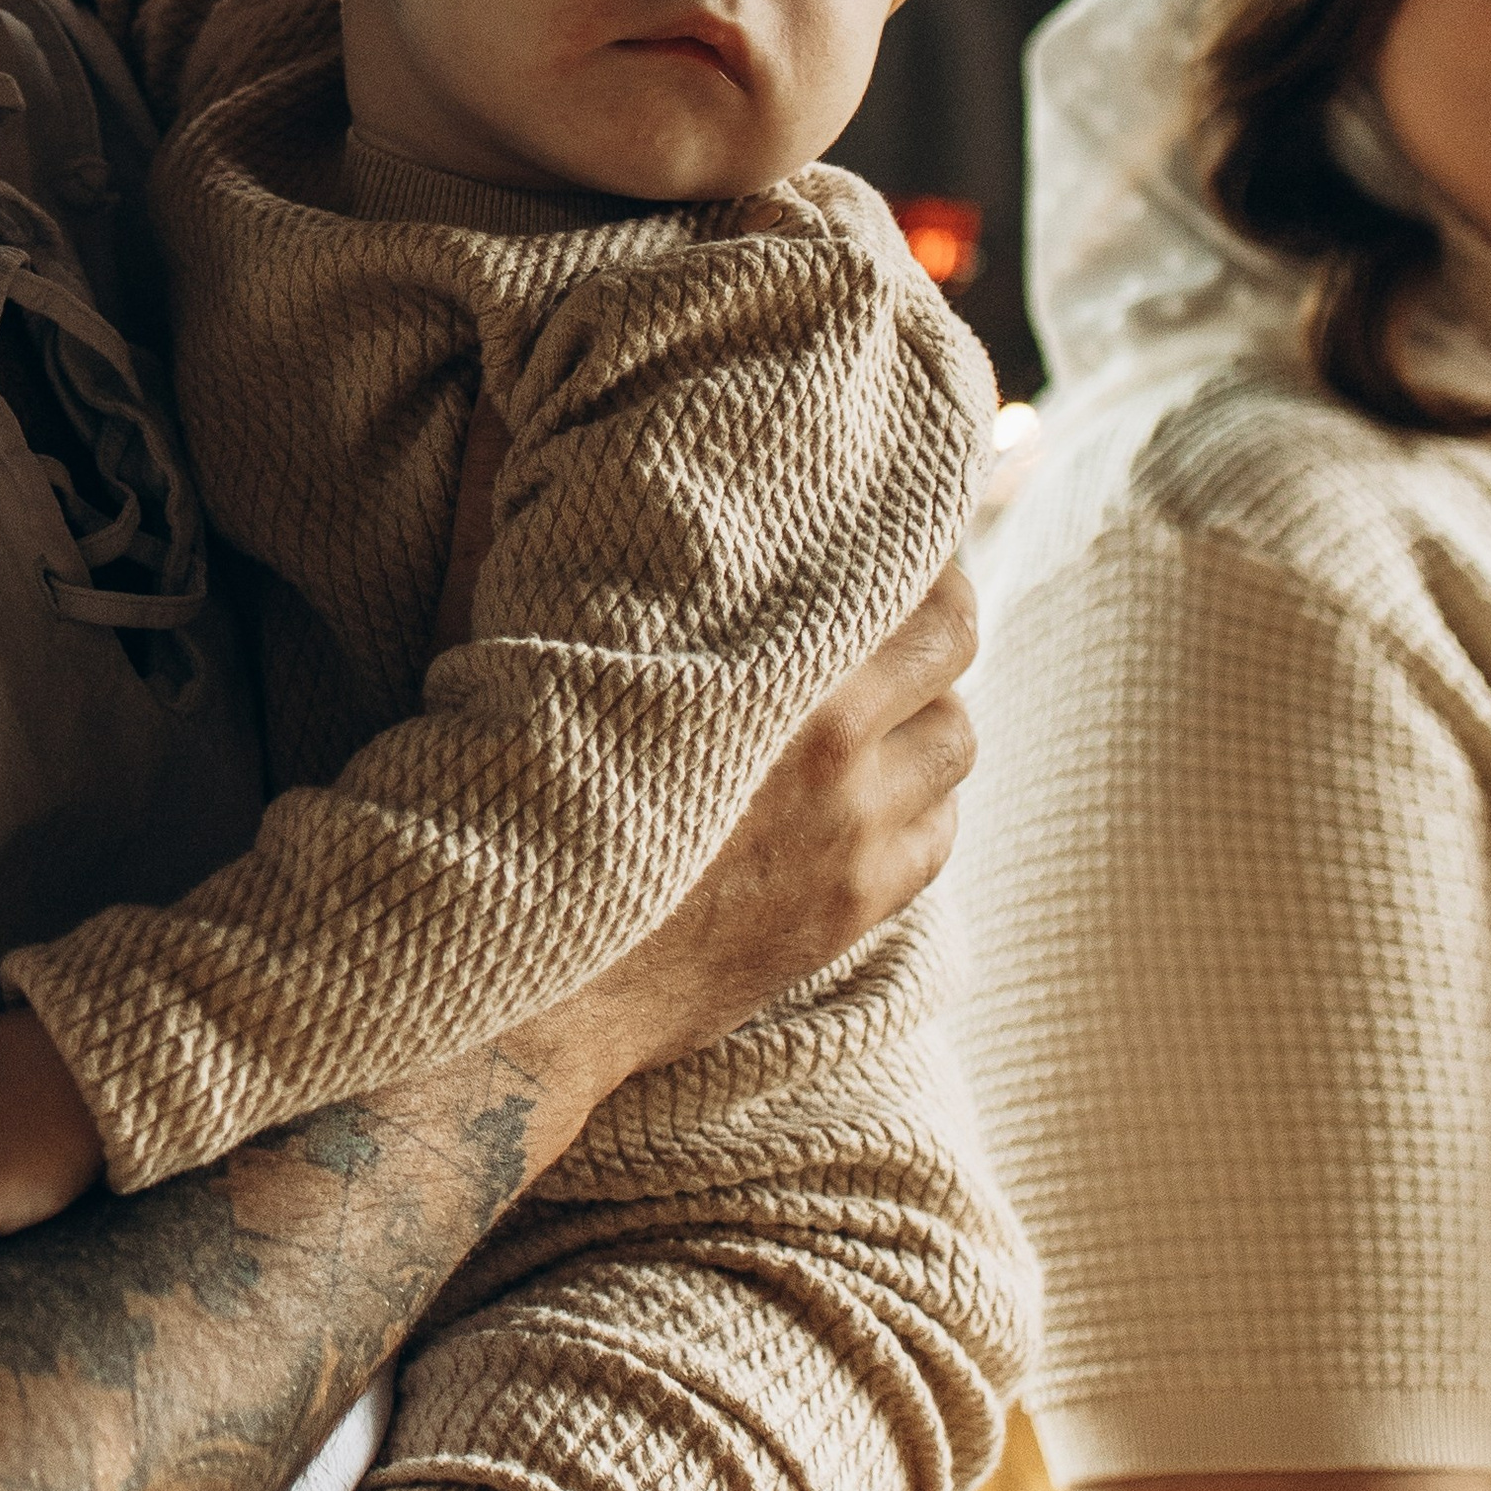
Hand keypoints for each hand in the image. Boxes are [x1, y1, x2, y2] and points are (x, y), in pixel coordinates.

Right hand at [503, 566, 975, 1150]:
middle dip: (937, 628)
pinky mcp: (851, 912)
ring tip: (883, 706)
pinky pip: (937, 838)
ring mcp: (854, 841)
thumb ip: (645, 593)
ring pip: (957, 747)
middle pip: (953, 661)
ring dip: (929, 715)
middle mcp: (838, 756)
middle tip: (902, 613)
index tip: (899, 544)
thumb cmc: (537, 797)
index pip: (921, 596)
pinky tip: (875, 794)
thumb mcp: (584, 667)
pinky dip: (921, 803)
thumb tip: (656, 523)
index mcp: (779, 676)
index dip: (924, 560)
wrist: (533, 967)